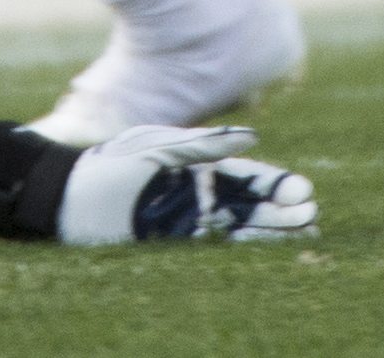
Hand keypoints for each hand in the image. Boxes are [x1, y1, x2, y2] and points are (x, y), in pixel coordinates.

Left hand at [58, 125, 317, 244]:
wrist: (73, 197)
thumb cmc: (111, 164)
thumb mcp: (158, 147)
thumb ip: (203, 144)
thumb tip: (251, 137)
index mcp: (197, 167)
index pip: (245, 176)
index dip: (274, 183)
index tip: (302, 189)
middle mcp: (198, 194)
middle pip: (249, 202)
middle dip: (280, 208)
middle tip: (310, 214)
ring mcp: (190, 219)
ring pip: (239, 224)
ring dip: (270, 229)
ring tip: (302, 231)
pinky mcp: (177, 241)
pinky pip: (217, 243)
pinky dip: (242, 244)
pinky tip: (265, 246)